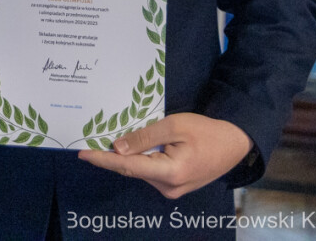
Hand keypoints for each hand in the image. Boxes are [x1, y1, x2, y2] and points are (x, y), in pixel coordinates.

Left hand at [77, 113, 252, 198]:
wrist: (234, 144)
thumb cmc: (206, 131)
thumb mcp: (175, 125)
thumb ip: (145, 137)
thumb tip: (117, 148)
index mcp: (170, 173)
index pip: (127, 166)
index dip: (103, 160)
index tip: (81, 154)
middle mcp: (168, 188)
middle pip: (132, 169)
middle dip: (113, 156)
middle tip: (93, 139)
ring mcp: (172, 190)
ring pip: (141, 171)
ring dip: (129, 156)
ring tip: (118, 138)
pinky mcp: (174, 187)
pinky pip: (150, 172)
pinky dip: (141, 160)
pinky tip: (137, 147)